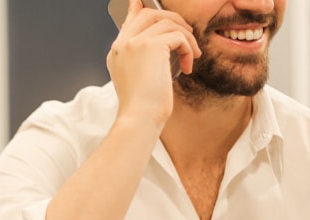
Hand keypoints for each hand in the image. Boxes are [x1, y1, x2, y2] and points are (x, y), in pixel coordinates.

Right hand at [106, 0, 200, 127]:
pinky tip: (188, 65)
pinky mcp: (150, 46)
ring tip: (192, 55)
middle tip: (187, 34)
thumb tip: (165, 46)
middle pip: (149, 14)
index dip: (140, 8)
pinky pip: (178, 36)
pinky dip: (188, 48)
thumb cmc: (143, 107)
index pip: (130, 20)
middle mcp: (122, 44)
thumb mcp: (141, 80)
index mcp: (117, 52)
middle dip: (172, 19)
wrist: (139, 118)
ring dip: (186, 37)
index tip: (144, 2)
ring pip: (167, 22)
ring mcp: (134, 42)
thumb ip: (146, 59)